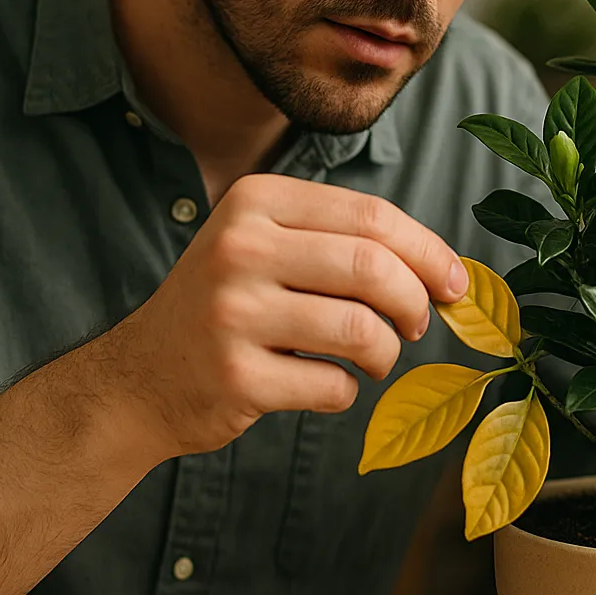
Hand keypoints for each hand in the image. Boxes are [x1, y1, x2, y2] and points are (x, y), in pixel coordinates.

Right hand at [90, 173, 468, 464]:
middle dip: (416, 302)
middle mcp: (239, 249)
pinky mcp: (235, 377)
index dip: (428, 251)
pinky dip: (347, 392)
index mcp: (255, 202)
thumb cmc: (229, 307)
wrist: (140, 378)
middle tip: (418, 324)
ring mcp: (232, 314)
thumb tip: (446, 269)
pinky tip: (325, 385)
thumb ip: (342, 241)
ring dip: (386, 354)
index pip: (370, 216)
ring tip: (375, 359)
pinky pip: (332, 387)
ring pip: (360, 329)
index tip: (455, 283)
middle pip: (372, 268)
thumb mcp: (266, 246)